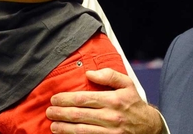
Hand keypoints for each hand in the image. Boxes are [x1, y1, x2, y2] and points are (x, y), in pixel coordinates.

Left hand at [46, 68, 162, 133]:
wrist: (151, 127)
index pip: (82, 99)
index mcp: (113, 100)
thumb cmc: (134, 104)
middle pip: (78, 115)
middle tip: (49, 112)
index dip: (65, 99)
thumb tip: (89, 73)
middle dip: (60, 113)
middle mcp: (111, 117)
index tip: (54, 99)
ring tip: (53, 125)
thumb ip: (109, 75)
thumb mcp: (127, 85)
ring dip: (64, 128)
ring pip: (81, 131)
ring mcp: (111, 132)